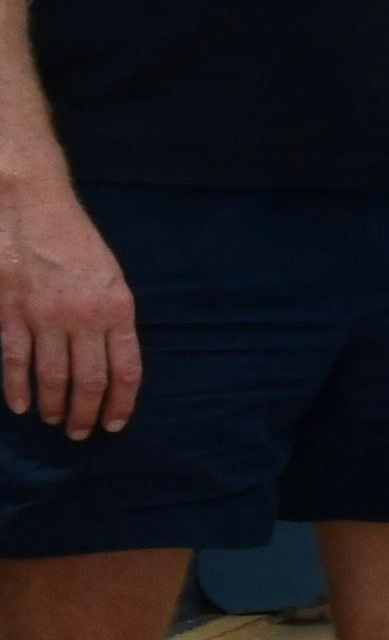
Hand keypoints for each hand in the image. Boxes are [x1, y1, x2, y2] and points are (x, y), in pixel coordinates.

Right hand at [1, 179, 138, 439]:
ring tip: (55, 421)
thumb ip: (113, 317)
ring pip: (53, 376)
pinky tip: (22, 405)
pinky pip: (16, 360)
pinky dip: (18, 388)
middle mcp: (84, 317)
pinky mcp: (11, 312)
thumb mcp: (111, 276)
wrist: (33, 206)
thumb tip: (112, 359)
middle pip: (89, 381)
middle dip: (86, 413)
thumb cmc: (76, 240)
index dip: (121, 403)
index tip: (114, 424)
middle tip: (80, 433)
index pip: (126, 369)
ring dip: (54, 406)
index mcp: (117, 308)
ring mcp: (45, 316)